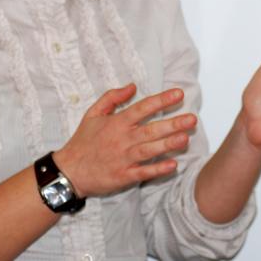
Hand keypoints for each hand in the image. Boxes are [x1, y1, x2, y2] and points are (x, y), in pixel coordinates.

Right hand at [53, 84, 196, 197]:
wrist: (68, 171)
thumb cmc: (82, 141)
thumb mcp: (92, 114)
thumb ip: (112, 97)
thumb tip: (132, 85)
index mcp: (117, 123)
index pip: (142, 108)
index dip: (161, 100)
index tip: (179, 94)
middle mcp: (122, 140)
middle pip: (151, 130)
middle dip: (173, 124)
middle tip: (192, 119)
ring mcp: (124, 159)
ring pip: (150, 150)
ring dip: (168, 144)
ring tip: (185, 138)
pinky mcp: (123, 176)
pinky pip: (143, 172)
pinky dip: (157, 169)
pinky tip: (173, 165)